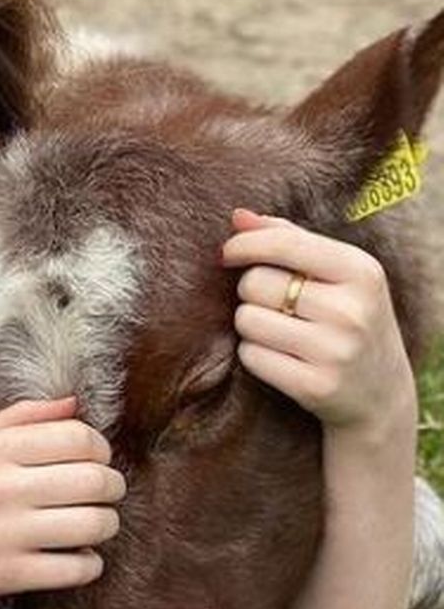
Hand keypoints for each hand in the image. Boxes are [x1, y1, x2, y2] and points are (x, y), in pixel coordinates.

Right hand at [0, 397, 124, 602]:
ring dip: (106, 524)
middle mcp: (4, 487)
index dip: (99, 448)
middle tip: (104, 492)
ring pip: (94, 525)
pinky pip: (77, 569)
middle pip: (95, 480)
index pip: (78, 437)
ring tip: (93, 524)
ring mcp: (7, 533)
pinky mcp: (8, 574)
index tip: (95, 459)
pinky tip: (77, 556)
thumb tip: (73, 402)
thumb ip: (22, 416)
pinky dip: (89, 563)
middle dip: (112, 486)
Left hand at [221, 209, 417, 441]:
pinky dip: (254, 354)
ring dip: (250, 324)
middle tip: (273, 304)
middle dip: (250, 291)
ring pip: (247, 320)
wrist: (381, 392)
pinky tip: (280, 357)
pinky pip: (251, 356)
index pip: (283, 243)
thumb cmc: (346, 316)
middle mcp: (352, 310)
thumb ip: (288, 237)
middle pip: (255, 283)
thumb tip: (238, 216)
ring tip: (279, 331)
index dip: (243, 245)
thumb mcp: (337, 272)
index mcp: (361, 271)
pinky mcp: (316, 386)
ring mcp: (336, 351)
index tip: (227, 253)